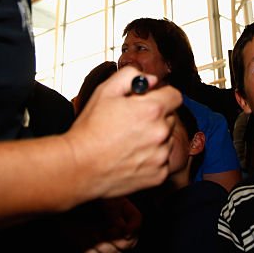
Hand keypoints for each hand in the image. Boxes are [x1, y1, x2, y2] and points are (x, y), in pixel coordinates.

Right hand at [63, 67, 180, 199]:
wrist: (79, 167)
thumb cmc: (90, 130)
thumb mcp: (105, 92)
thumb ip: (131, 76)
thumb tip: (151, 79)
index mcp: (152, 110)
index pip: (175, 96)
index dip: (162, 96)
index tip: (151, 102)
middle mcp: (161, 133)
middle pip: (170, 118)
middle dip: (156, 118)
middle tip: (133, 123)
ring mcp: (161, 156)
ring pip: (167, 141)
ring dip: (155, 139)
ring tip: (129, 143)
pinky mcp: (158, 175)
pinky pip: (162, 162)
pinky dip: (152, 160)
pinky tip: (131, 158)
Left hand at [82, 196, 141, 252]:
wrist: (62, 200)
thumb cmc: (83, 195)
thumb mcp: (101, 199)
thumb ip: (113, 212)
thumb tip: (121, 227)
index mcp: (122, 210)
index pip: (137, 221)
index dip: (133, 228)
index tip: (125, 231)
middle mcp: (116, 226)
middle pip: (129, 243)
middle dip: (119, 241)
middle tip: (108, 232)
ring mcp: (104, 238)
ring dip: (105, 247)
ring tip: (94, 234)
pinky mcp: (90, 247)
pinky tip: (87, 240)